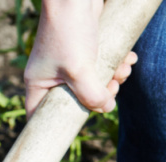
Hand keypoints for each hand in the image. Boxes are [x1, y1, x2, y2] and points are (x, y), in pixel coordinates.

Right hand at [23, 0, 137, 116]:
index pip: (38, 115)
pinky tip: (128, 58)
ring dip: (113, 78)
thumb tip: (106, 108)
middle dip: (98, 96)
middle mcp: (50, 75)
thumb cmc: (69, 32)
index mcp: (38, 83)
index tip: (78, 126)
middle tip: (113, 88)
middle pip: (73, 100)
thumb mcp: (80, 70)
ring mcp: (67, 62)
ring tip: (124, 68)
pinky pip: (100, 65)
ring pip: (91, 82)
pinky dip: (115, 63)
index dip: (57, 125)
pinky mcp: (83, 49)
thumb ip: (92, 95)